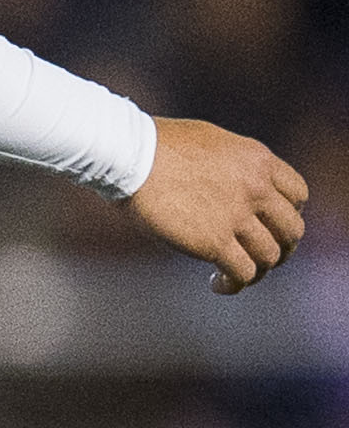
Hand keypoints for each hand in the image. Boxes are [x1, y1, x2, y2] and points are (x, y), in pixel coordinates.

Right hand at [127, 115, 308, 290]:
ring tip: (235, 276)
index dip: (288, 213)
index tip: (269, 225)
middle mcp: (257, 188)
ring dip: (258, 271)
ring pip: (270, 256)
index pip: (298, 194)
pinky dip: (234, 284)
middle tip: (262, 256)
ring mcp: (237, 216)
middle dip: (281, 247)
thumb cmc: (156, 145)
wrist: (130, 154)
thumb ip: (233, 165)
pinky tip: (218, 284)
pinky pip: (242, 273)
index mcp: (259, 160)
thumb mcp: (211, 143)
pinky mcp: (214, 242)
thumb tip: (228, 186)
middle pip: (291, 230)